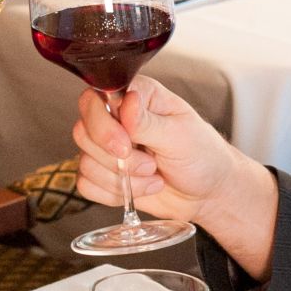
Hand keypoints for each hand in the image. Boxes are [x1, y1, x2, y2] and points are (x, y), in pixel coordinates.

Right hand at [73, 77, 277, 273]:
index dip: (104, 126)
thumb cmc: (202, 155)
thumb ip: (148, 121)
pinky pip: (86, 185)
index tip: (127, 145)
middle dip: (114, 158)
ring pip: (84, 162)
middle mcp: (116, 118)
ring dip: (122, 179)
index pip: (95, 100)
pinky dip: (114, 194)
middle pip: (83, 132)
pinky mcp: (104, 174)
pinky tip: (142, 188)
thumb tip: (125, 102)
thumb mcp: (180, 135)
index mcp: (136, 97)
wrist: (208, 192)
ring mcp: (107, 147)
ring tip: (153, 175)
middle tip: (149, 164)